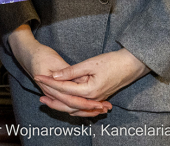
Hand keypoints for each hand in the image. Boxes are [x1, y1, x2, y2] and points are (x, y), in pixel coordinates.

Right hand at [7, 25, 111, 116]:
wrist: (26, 53)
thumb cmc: (40, 54)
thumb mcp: (55, 60)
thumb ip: (68, 71)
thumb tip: (82, 79)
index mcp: (49, 86)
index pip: (70, 98)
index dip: (86, 102)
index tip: (100, 103)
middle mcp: (50, 93)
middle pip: (71, 106)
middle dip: (89, 109)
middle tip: (105, 108)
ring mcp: (52, 93)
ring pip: (70, 107)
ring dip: (86, 109)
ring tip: (103, 108)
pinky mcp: (54, 91)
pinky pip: (68, 102)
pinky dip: (80, 105)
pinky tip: (92, 104)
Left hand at [35, 48, 149, 104]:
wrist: (131, 65)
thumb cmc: (112, 62)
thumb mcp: (90, 63)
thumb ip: (71, 71)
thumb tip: (55, 75)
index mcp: (89, 90)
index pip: (64, 88)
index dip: (49, 82)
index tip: (38, 76)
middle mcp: (93, 98)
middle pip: (67, 103)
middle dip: (52, 98)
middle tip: (39, 95)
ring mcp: (96, 100)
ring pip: (74, 107)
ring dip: (60, 104)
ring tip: (47, 100)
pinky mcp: (99, 97)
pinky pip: (82, 106)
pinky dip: (72, 105)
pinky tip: (64, 102)